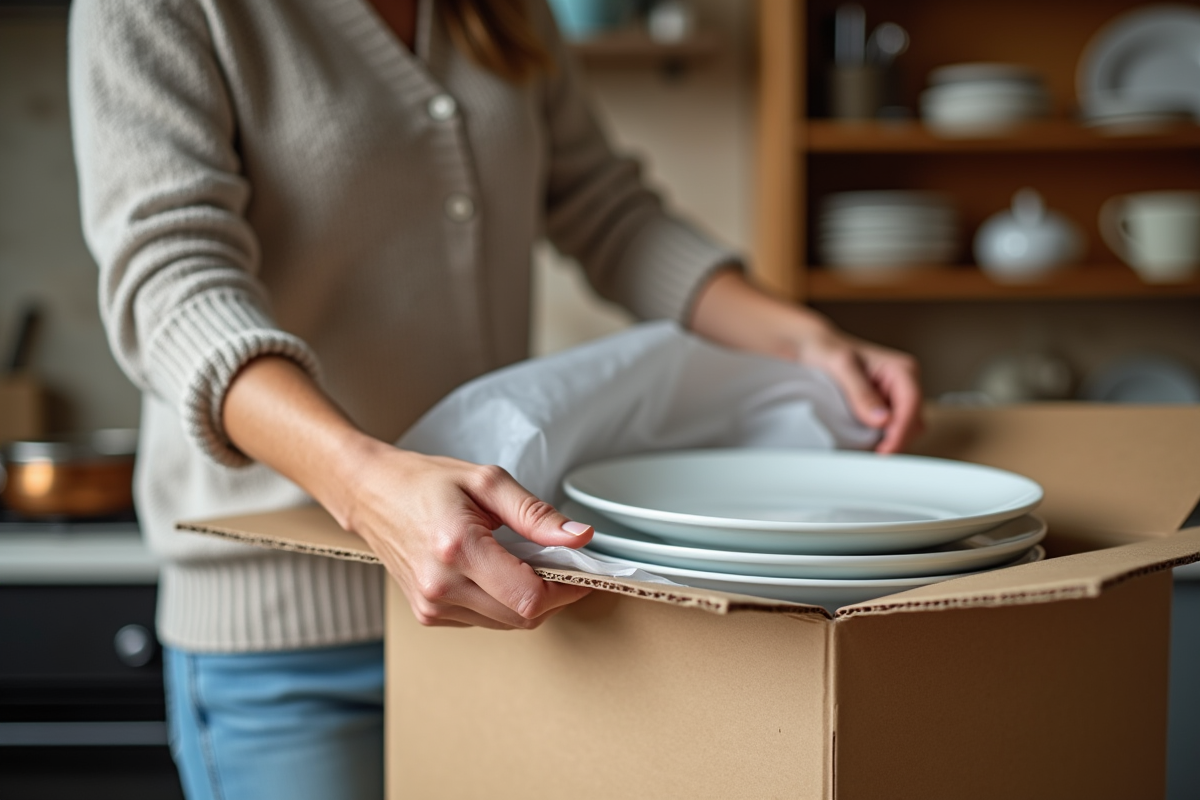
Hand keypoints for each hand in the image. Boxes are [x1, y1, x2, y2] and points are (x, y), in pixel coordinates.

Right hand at [343, 443, 593, 629]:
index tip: (582, 572)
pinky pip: (484, 620)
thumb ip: (536, 514)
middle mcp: (442, 586)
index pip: (529, 596)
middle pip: (522, 617)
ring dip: (526, 600)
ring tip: (523, 562)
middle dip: (552, 595)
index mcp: (458, 549)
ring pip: (506, 623)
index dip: (566, 589)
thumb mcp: (487, 482)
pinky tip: (496, 572)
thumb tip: (579, 537)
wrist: (371, 494)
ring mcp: (432, 606)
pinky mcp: (428, 614)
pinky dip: (501, 602)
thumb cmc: (424, 482)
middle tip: (559, 564)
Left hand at [789, 324, 923, 453]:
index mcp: (902, 368)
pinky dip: (883, 438)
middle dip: (897, 438)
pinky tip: (866, 440)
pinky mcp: (886, 406)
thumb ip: (861, 393)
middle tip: (876, 454)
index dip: (901, 430)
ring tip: (870, 448)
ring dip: (891, 440)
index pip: (912, 403)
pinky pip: (892, 429)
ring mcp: (896, 396)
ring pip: (906, 428)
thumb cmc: (828, 349)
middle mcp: (904, 382)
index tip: (886, 449)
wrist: (815, 348)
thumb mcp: (841, 367)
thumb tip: (882, 420)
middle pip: (914, 420)